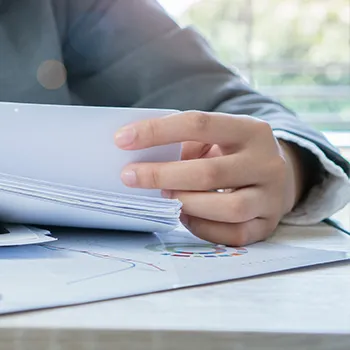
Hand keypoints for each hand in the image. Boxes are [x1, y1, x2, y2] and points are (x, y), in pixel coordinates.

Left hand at [114, 111, 305, 245]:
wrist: (279, 175)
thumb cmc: (235, 154)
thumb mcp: (217, 139)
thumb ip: (185, 145)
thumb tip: (141, 159)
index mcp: (251, 130)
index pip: (200, 124)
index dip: (157, 131)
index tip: (122, 139)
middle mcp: (267, 162)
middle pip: (210, 172)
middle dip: (162, 175)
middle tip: (130, 177)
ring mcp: (272, 197)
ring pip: (227, 207)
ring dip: (186, 204)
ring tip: (165, 197)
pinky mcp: (269, 224)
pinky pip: (233, 234)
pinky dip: (202, 228)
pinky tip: (186, 217)